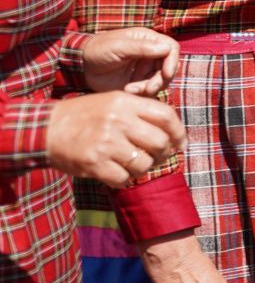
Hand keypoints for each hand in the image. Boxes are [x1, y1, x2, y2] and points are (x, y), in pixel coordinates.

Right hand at [46, 92, 185, 186]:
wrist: (45, 129)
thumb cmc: (84, 116)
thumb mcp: (113, 102)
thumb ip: (141, 112)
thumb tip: (173, 133)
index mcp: (126, 102)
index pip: (167, 116)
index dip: (179, 132)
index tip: (180, 144)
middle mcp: (118, 121)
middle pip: (160, 143)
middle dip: (163, 154)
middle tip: (156, 158)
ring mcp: (106, 143)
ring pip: (144, 164)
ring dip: (142, 169)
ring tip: (132, 165)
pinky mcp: (94, 163)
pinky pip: (124, 179)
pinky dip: (124, 180)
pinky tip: (116, 173)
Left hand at [82, 27, 180, 94]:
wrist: (80, 67)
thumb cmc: (97, 50)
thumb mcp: (118, 47)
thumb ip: (141, 47)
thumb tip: (166, 48)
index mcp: (147, 40)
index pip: (171, 48)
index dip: (172, 61)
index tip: (165, 74)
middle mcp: (150, 54)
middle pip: (169, 67)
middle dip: (161, 79)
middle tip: (148, 88)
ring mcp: (145, 69)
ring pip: (161, 80)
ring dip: (150, 87)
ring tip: (132, 89)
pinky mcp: (139, 82)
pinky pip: (150, 90)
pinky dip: (142, 94)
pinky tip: (128, 91)